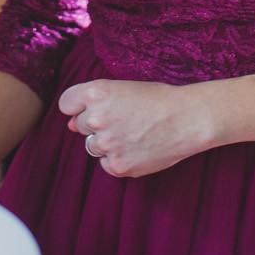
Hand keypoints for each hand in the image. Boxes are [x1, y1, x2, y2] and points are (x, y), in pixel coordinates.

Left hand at [56, 79, 213, 178]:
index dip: (78, 106)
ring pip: (92, 146)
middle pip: (80, 125)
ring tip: (133, 133)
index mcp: (96, 92)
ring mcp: (106, 144)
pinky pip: (106, 164)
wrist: (187, 119)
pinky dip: (119, 159)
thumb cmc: (158, 99)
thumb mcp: (124, 89)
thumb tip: (71, 126)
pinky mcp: (118, 166)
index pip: (66, 104)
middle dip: (97, 124)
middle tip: (124, 120)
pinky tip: (137, 147)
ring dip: (107, 142)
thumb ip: (94, 103)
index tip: (92, 108)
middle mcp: (96, 117)